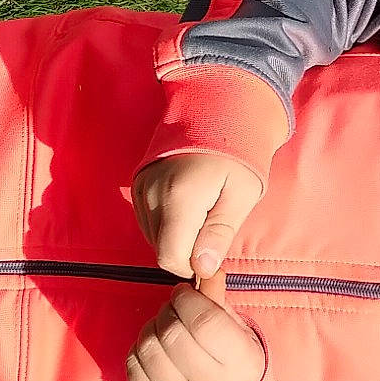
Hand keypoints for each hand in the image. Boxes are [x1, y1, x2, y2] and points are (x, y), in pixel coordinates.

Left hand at [127, 284, 265, 380]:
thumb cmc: (240, 375)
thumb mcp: (242, 340)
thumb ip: (221, 306)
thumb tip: (207, 270)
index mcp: (240, 365)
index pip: (204, 321)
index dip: (187, 299)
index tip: (185, 294)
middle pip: (173, 333)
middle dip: (168, 311)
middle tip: (174, 310)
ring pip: (149, 347)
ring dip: (151, 329)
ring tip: (164, 330)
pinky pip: (133, 367)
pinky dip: (139, 350)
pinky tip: (154, 350)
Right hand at [132, 152, 263, 279]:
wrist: (218, 113)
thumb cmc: (238, 155)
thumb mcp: (241, 195)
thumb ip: (220, 233)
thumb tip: (203, 268)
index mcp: (179, 198)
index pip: (170, 257)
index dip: (192, 266)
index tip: (213, 256)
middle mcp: (152, 194)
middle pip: (161, 249)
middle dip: (187, 252)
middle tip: (213, 232)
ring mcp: (141, 188)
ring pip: (153, 238)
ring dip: (177, 239)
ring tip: (203, 215)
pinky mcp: (138, 184)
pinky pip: (148, 221)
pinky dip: (167, 226)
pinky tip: (188, 209)